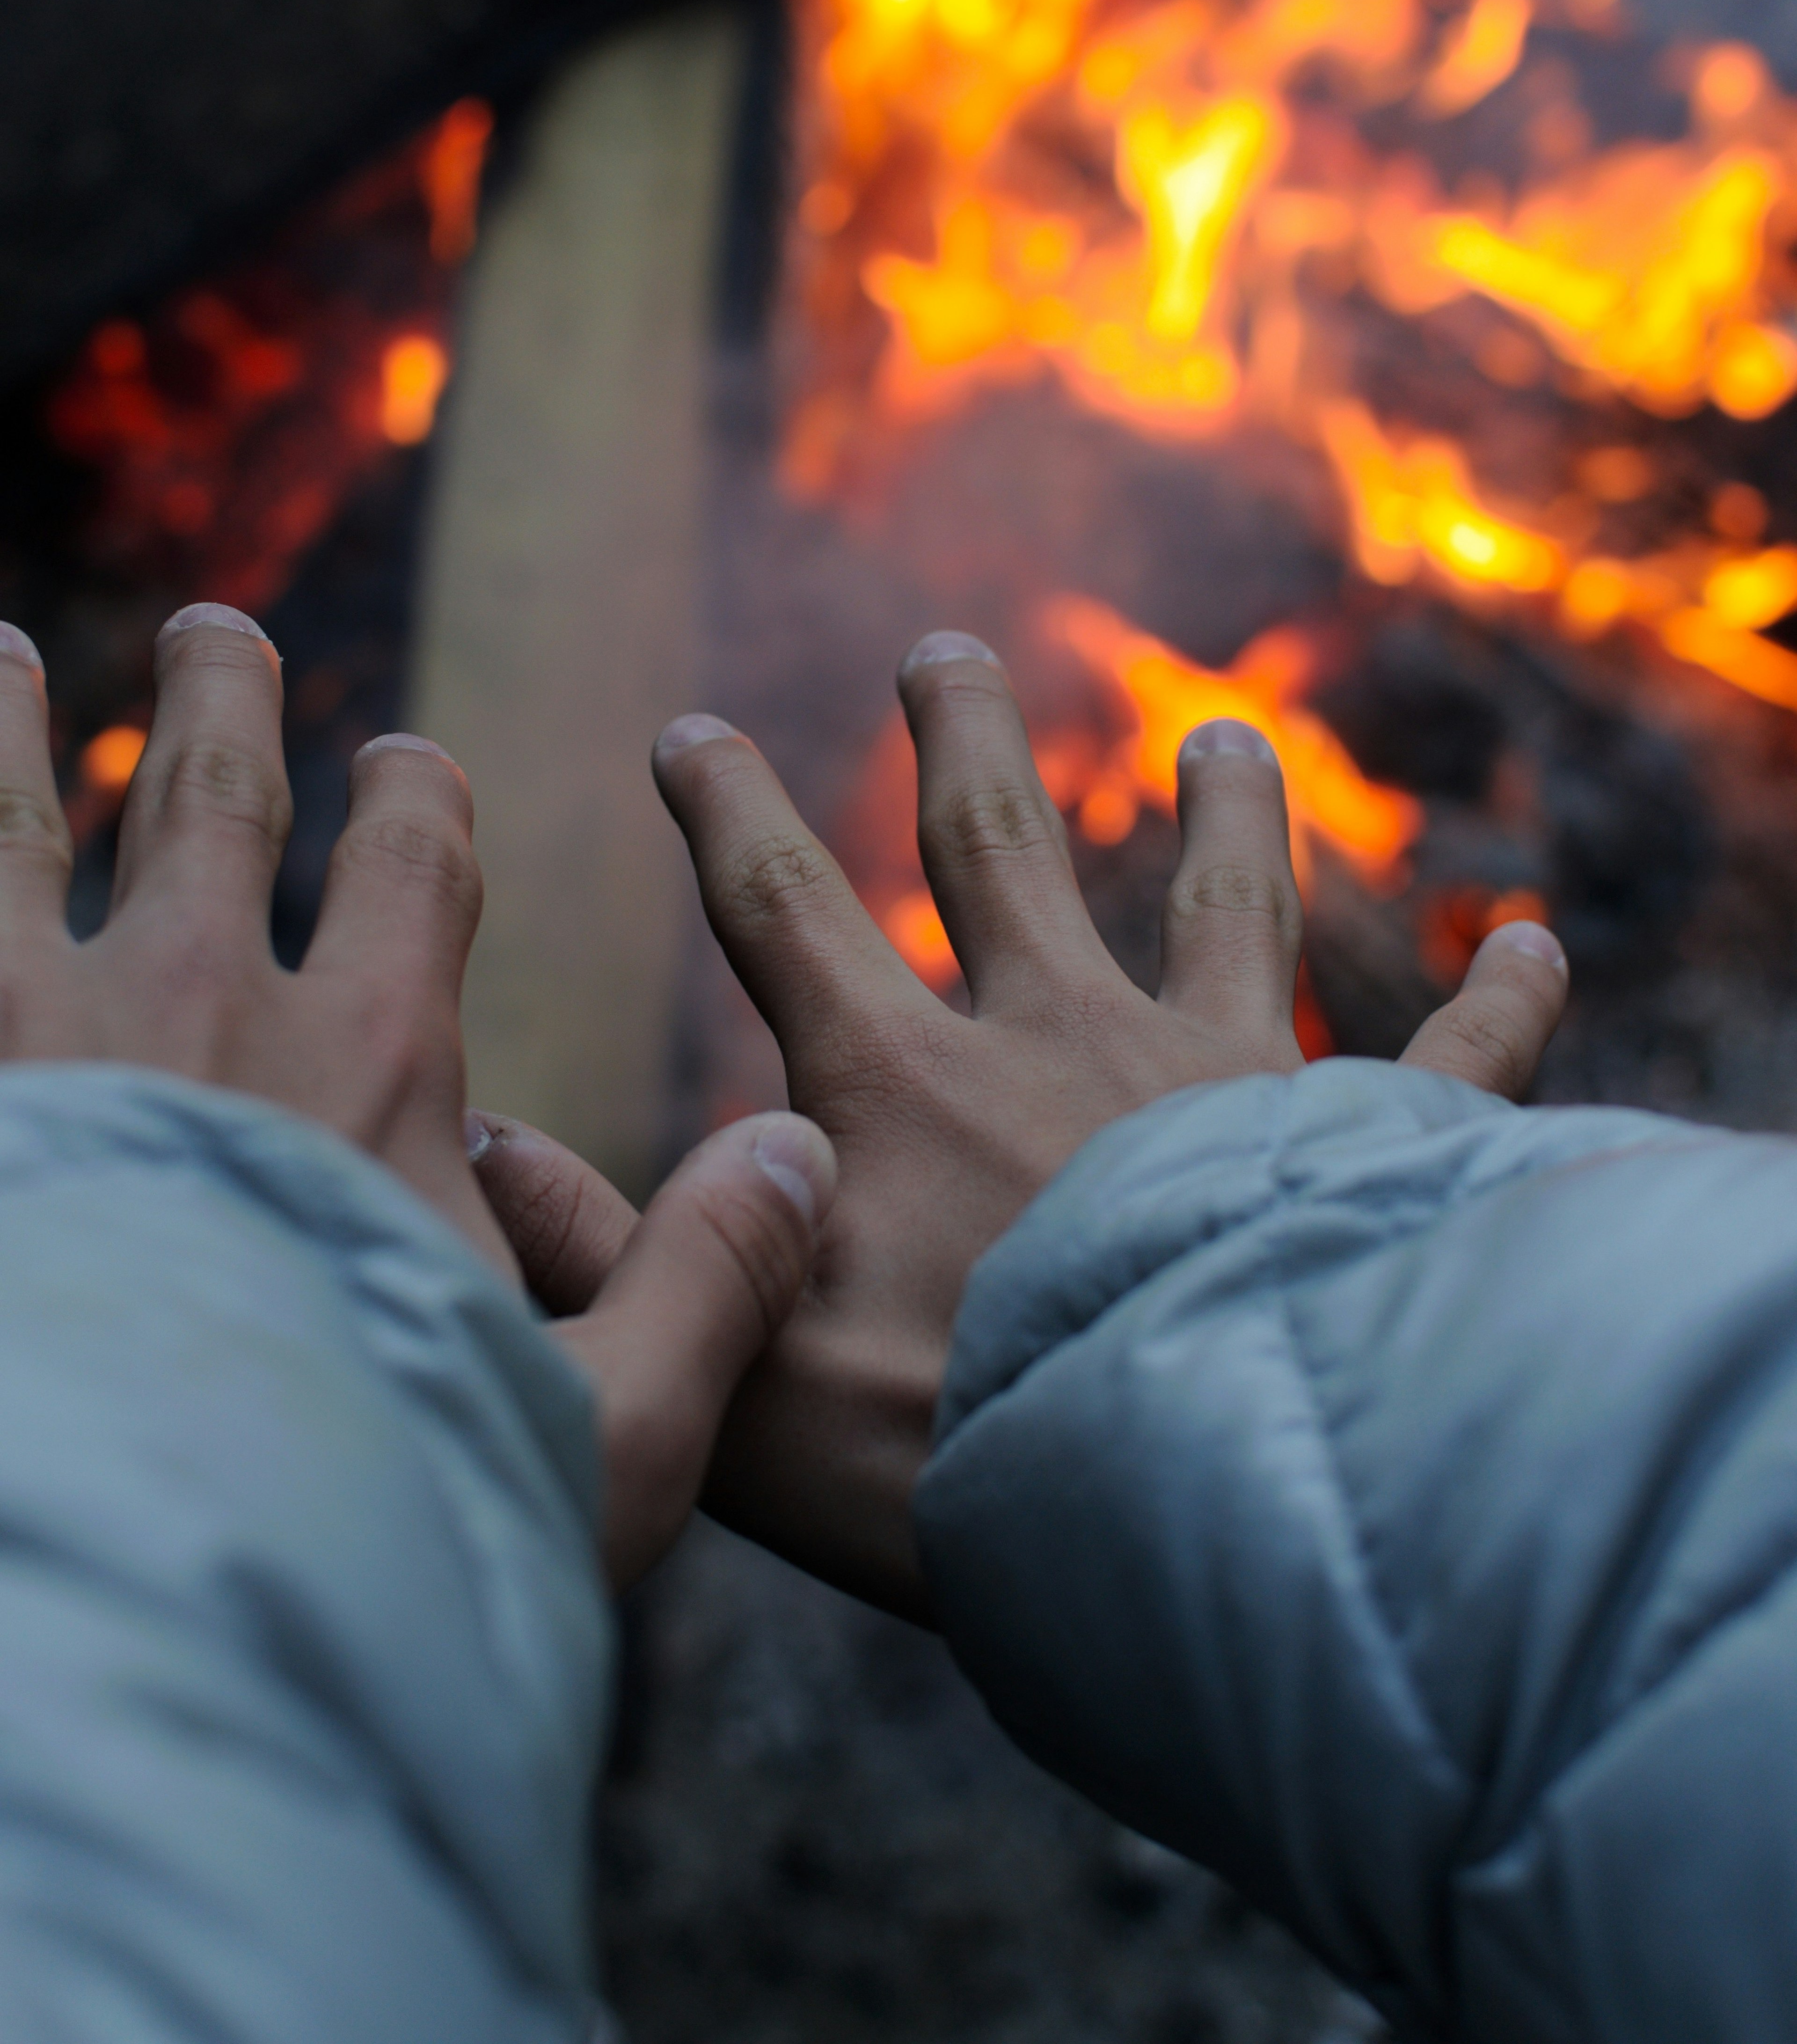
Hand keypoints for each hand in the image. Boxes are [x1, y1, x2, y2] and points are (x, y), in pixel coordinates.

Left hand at [0, 605, 833, 1589]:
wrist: (113, 1583)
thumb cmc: (362, 1533)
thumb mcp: (595, 1443)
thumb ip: (707, 1287)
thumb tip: (800, 1150)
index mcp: (374, 1069)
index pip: (411, 876)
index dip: (417, 802)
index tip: (406, 760)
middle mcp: (202, 1009)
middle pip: (216, 805)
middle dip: (222, 704)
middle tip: (213, 629)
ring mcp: (33, 1031)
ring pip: (17, 826)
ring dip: (11, 731)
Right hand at [476, 630, 1568, 1621]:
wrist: (1183, 1509)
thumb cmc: (948, 1462)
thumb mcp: (730, 1377)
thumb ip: (608, 1259)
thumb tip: (478, 1152)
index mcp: (905, 1086)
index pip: (784, 910)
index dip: (727, 812)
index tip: (691, 729)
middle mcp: (1062, 1040)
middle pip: (999, 843)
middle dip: (959, 735)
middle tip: (949, 646)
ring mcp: (1223, 1077)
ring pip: (1230, 900)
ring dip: (1227, 807)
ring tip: (1229, 732)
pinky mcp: (1361, 1146)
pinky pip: (1454, 1060)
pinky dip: (1505, 999)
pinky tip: (1544, 940)